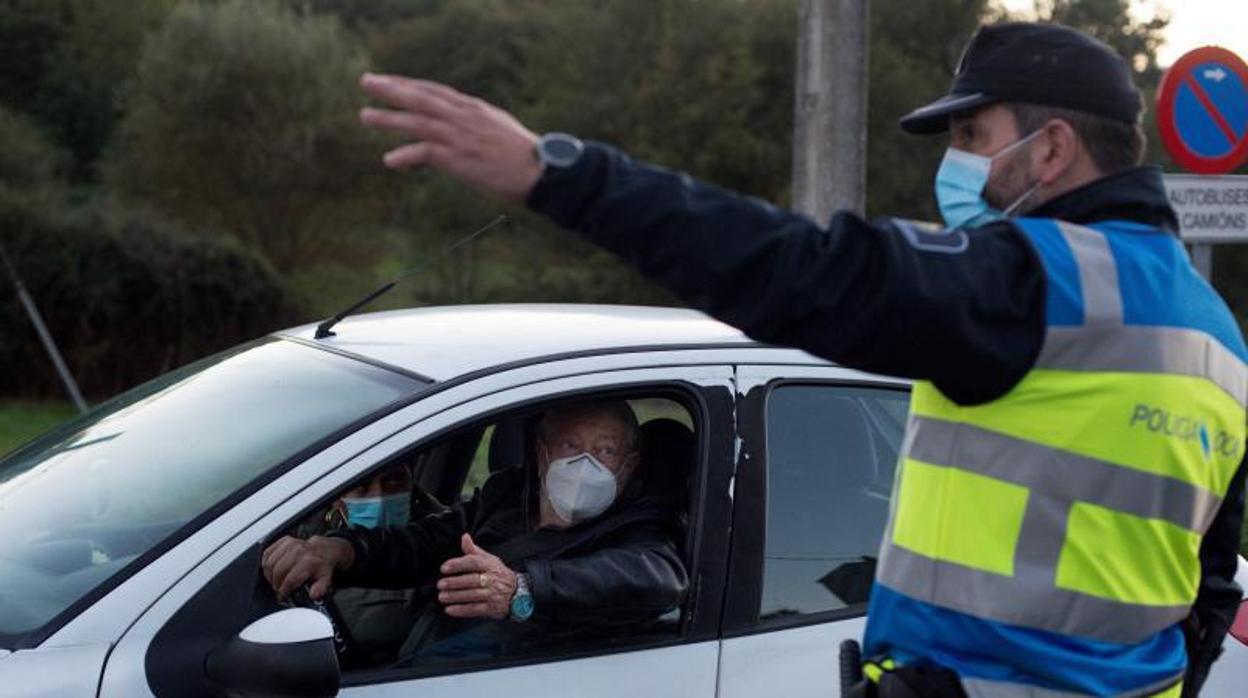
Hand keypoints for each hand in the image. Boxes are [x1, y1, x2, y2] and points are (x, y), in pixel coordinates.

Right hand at [261, 535, 354, 600]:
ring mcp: (291, 544)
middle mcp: (299, 551)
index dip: (283, 591)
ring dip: (269, 575)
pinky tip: (272, 570)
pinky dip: (266, 564)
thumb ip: (320, 589)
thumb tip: (314, 595)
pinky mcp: (284, 540)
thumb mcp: (325, 580)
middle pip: (278, 572)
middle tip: (278, 589)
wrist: (323, 549)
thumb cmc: (321, 566)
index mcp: (309, 561)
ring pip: (270, 563)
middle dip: (276, 584)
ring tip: (275, 581)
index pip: (289, 580)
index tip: (282, 596)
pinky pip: (267, 554)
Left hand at [358, 73, 542, 202]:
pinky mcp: (460, 158)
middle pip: (421, 98)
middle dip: (392, 89)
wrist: (542, 171)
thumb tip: (459, 132)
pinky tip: (390, 160)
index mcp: (473, 108)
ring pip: (418, 122)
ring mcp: (460, 137)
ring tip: (365, 116)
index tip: (389, 80)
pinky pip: (425, 152)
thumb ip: (475, 126)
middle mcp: (464, 117)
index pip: (435, 91)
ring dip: (389, 119)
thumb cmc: (524, 155)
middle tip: (366, 82)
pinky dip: (406, 155)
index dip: (410, 84)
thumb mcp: (498, 129)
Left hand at [436, 533, 517, 618]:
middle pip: (471, 580)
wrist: (518, 592)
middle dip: (454, 583)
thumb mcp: (489, 559)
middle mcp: (492, 579)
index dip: (458, 564)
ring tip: (442, 596)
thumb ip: (474, 550)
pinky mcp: (491, 608)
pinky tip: (450, 609)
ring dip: (455, 596)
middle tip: (440, 584)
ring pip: (472, 595)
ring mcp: (492, 594)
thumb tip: (464, 537)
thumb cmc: (499, 574)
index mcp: (490, 565)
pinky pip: (475, 609)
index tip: (444, 568)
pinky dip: (461, 610)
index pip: (473, 562)